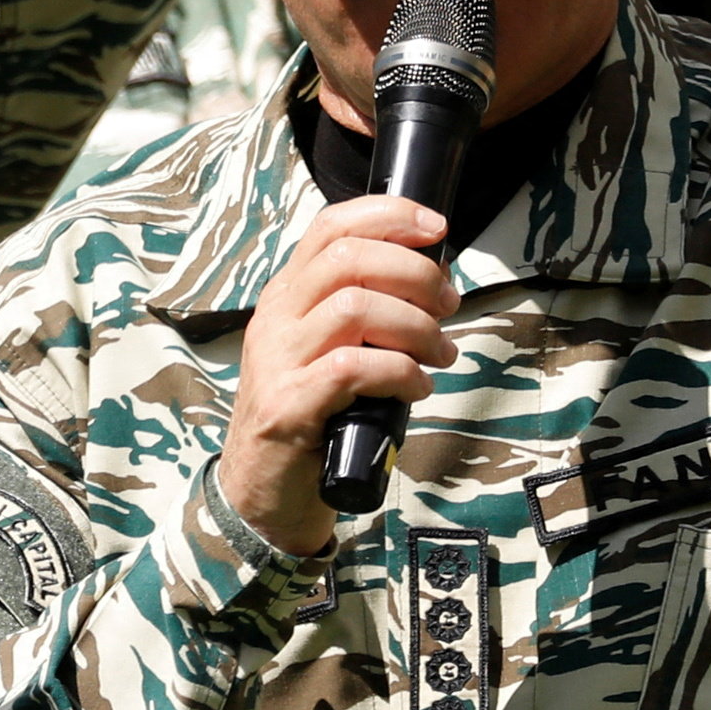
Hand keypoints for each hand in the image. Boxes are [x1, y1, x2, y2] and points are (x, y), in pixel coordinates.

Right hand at [217, 197, 459, 557]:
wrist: (262, 493)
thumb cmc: (313, 417)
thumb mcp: (331, 350)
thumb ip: (367, 312)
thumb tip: (434, 280)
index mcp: (289, 295)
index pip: (332, 227)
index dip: (389, 216)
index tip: (436, 230)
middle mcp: (277, 317)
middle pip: (349, 259)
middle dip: (415, 274)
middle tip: (448, 307)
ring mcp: (278, 360)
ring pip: (355, 308)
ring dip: (415, 327)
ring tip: (441, 354)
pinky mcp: (289, 405)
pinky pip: (353, 368)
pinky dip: (400, 373)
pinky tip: (417, 389)